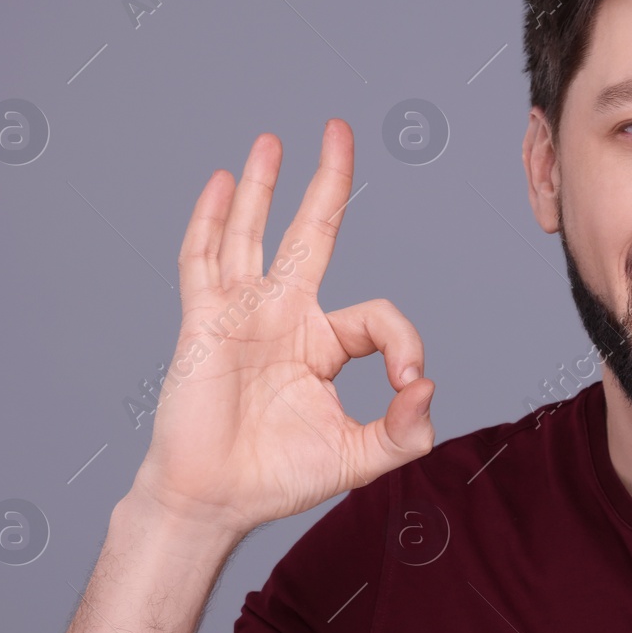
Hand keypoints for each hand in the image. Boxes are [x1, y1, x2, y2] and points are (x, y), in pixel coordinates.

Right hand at [130, 119, 434, 537]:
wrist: (213, 501)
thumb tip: (428, 388)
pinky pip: (203, 260)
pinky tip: (224, 182)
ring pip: (254, 234)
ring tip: (275, 140)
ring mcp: (242, 313)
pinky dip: (211, 220)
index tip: (409, 382)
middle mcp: (284, 317)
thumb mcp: (360, 458)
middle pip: (312, 233)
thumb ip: (405, 432)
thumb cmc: (277, 477)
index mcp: (323, 344)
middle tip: (339, 132)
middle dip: (328, 183)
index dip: (404, 341)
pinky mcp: (204, 321)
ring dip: (265, 187)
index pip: (377, 316)